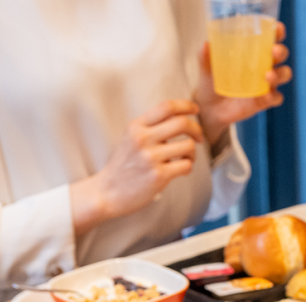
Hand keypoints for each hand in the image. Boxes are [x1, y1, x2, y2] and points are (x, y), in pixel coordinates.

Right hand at [70, 100, 203, 234]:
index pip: (166, 107)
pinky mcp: (158, 176)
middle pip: (182, 123)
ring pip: (188, 145)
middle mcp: (142, 139)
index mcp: (136, 127)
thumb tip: (179, 116)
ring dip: (193, 152)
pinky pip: (186, 165)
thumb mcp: (130, 138)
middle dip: (196, 129)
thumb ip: (150, 127)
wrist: (107, 193)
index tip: (195, 110)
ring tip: (186, 158)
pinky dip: (188, 167)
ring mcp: (150, 157)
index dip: (186, 105)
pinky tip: (181, 170)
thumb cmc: (123, 165)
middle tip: (199, 137)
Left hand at [194, 22, 292, 146]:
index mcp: (253, 52)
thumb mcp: (206, 68)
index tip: (277, 28)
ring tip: (268, 75)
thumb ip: (205, 57)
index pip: (270, 38)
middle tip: (273, 51)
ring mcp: (266, 84)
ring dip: (280, 74)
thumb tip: (206, 44)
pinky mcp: (264, 101)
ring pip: (283, 75)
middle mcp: (263, 65)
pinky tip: (266, 95)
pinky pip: (276, 98)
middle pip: (281, 55)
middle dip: (281, 51)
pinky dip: (274, 96)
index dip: (277, 32)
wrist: (209, 108)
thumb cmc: (212, 82)